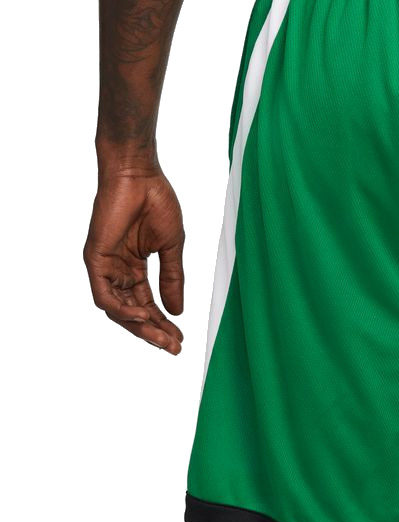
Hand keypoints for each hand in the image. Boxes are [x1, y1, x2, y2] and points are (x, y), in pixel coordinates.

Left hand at [84, 159, 184, 353]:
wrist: (140, 175)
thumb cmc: (156, 202)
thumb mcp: (171, 248)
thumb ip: (173, 279)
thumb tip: (178, 311)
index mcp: (135, 267)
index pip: (147, 305)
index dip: (163, 324)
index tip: (181, 339)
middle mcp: (118, 271)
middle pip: (133, 313)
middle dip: (153, 332)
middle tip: (174, 347)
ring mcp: (105, 266)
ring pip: (117, 310)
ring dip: (139, 327)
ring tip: (162, 337)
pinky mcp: (95, 259)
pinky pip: (104, 295)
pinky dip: (121, 310)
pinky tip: (142, 317)